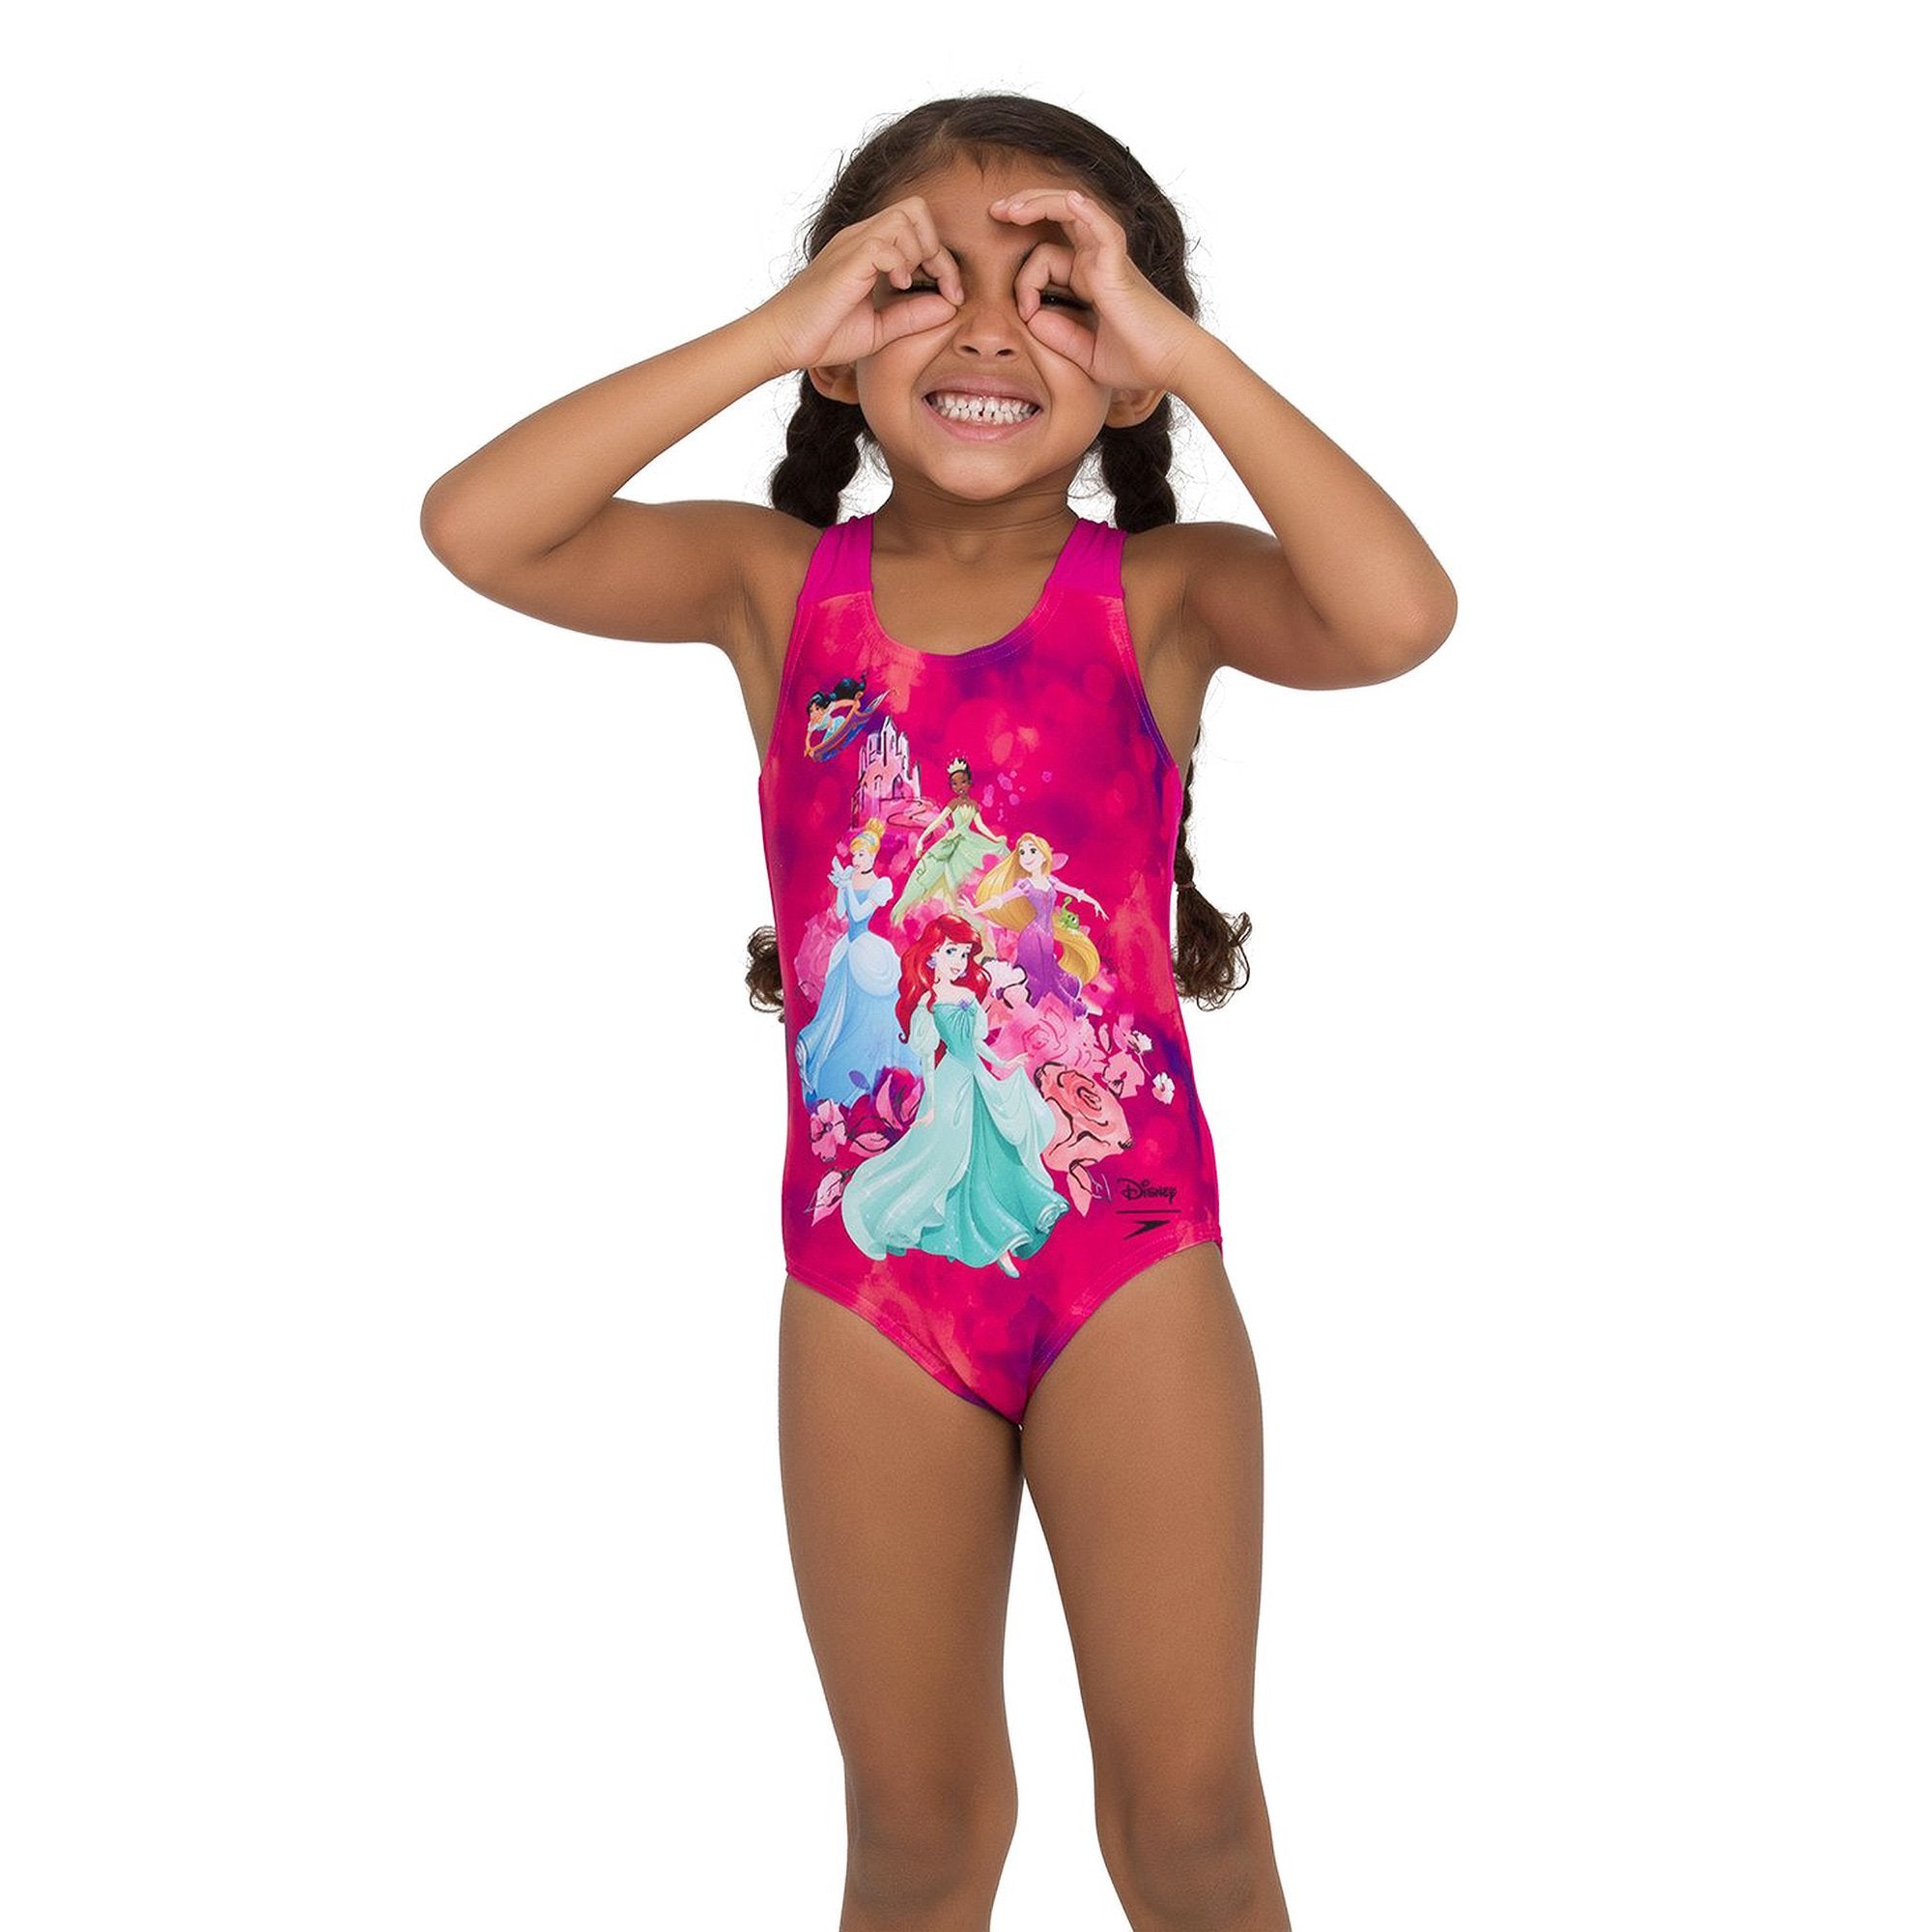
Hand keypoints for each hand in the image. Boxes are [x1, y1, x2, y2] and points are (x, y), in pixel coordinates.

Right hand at [757, 195, 964, 372]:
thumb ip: (913, 316)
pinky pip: (886, 243)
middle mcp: (862, 239)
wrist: (782, 341)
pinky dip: (901, 264)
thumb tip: (949, 306)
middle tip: (940, 286)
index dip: (944, 260)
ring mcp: (852, 245)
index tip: (952, 295)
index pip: (919, 229)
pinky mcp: (846, 259)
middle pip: (916, 209)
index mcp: (869, 250)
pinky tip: (897, 288)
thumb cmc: (823, 335)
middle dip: (937, 247)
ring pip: (905, 217)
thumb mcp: (880, 328)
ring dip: (920, 252)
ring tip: (911, 286)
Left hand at [988, 188, 1201, 393]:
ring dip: (1039, 202)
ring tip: (1009, 209)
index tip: (1024, 314)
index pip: (1045, 260)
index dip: (1024, 282)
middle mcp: (1098, 261)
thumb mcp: (1085, 353)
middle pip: (1058, 217)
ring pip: (1072, 211)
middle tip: (996, 211)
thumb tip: (1029, 315)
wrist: (1173, 366)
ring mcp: (1109, 259)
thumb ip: (1058, 335)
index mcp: (1089, 278)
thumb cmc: (1137, 361)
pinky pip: (1101, 227)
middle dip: (1025, 208)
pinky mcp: (1118, 266)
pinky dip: (1083, 210)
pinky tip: (1066, 201)